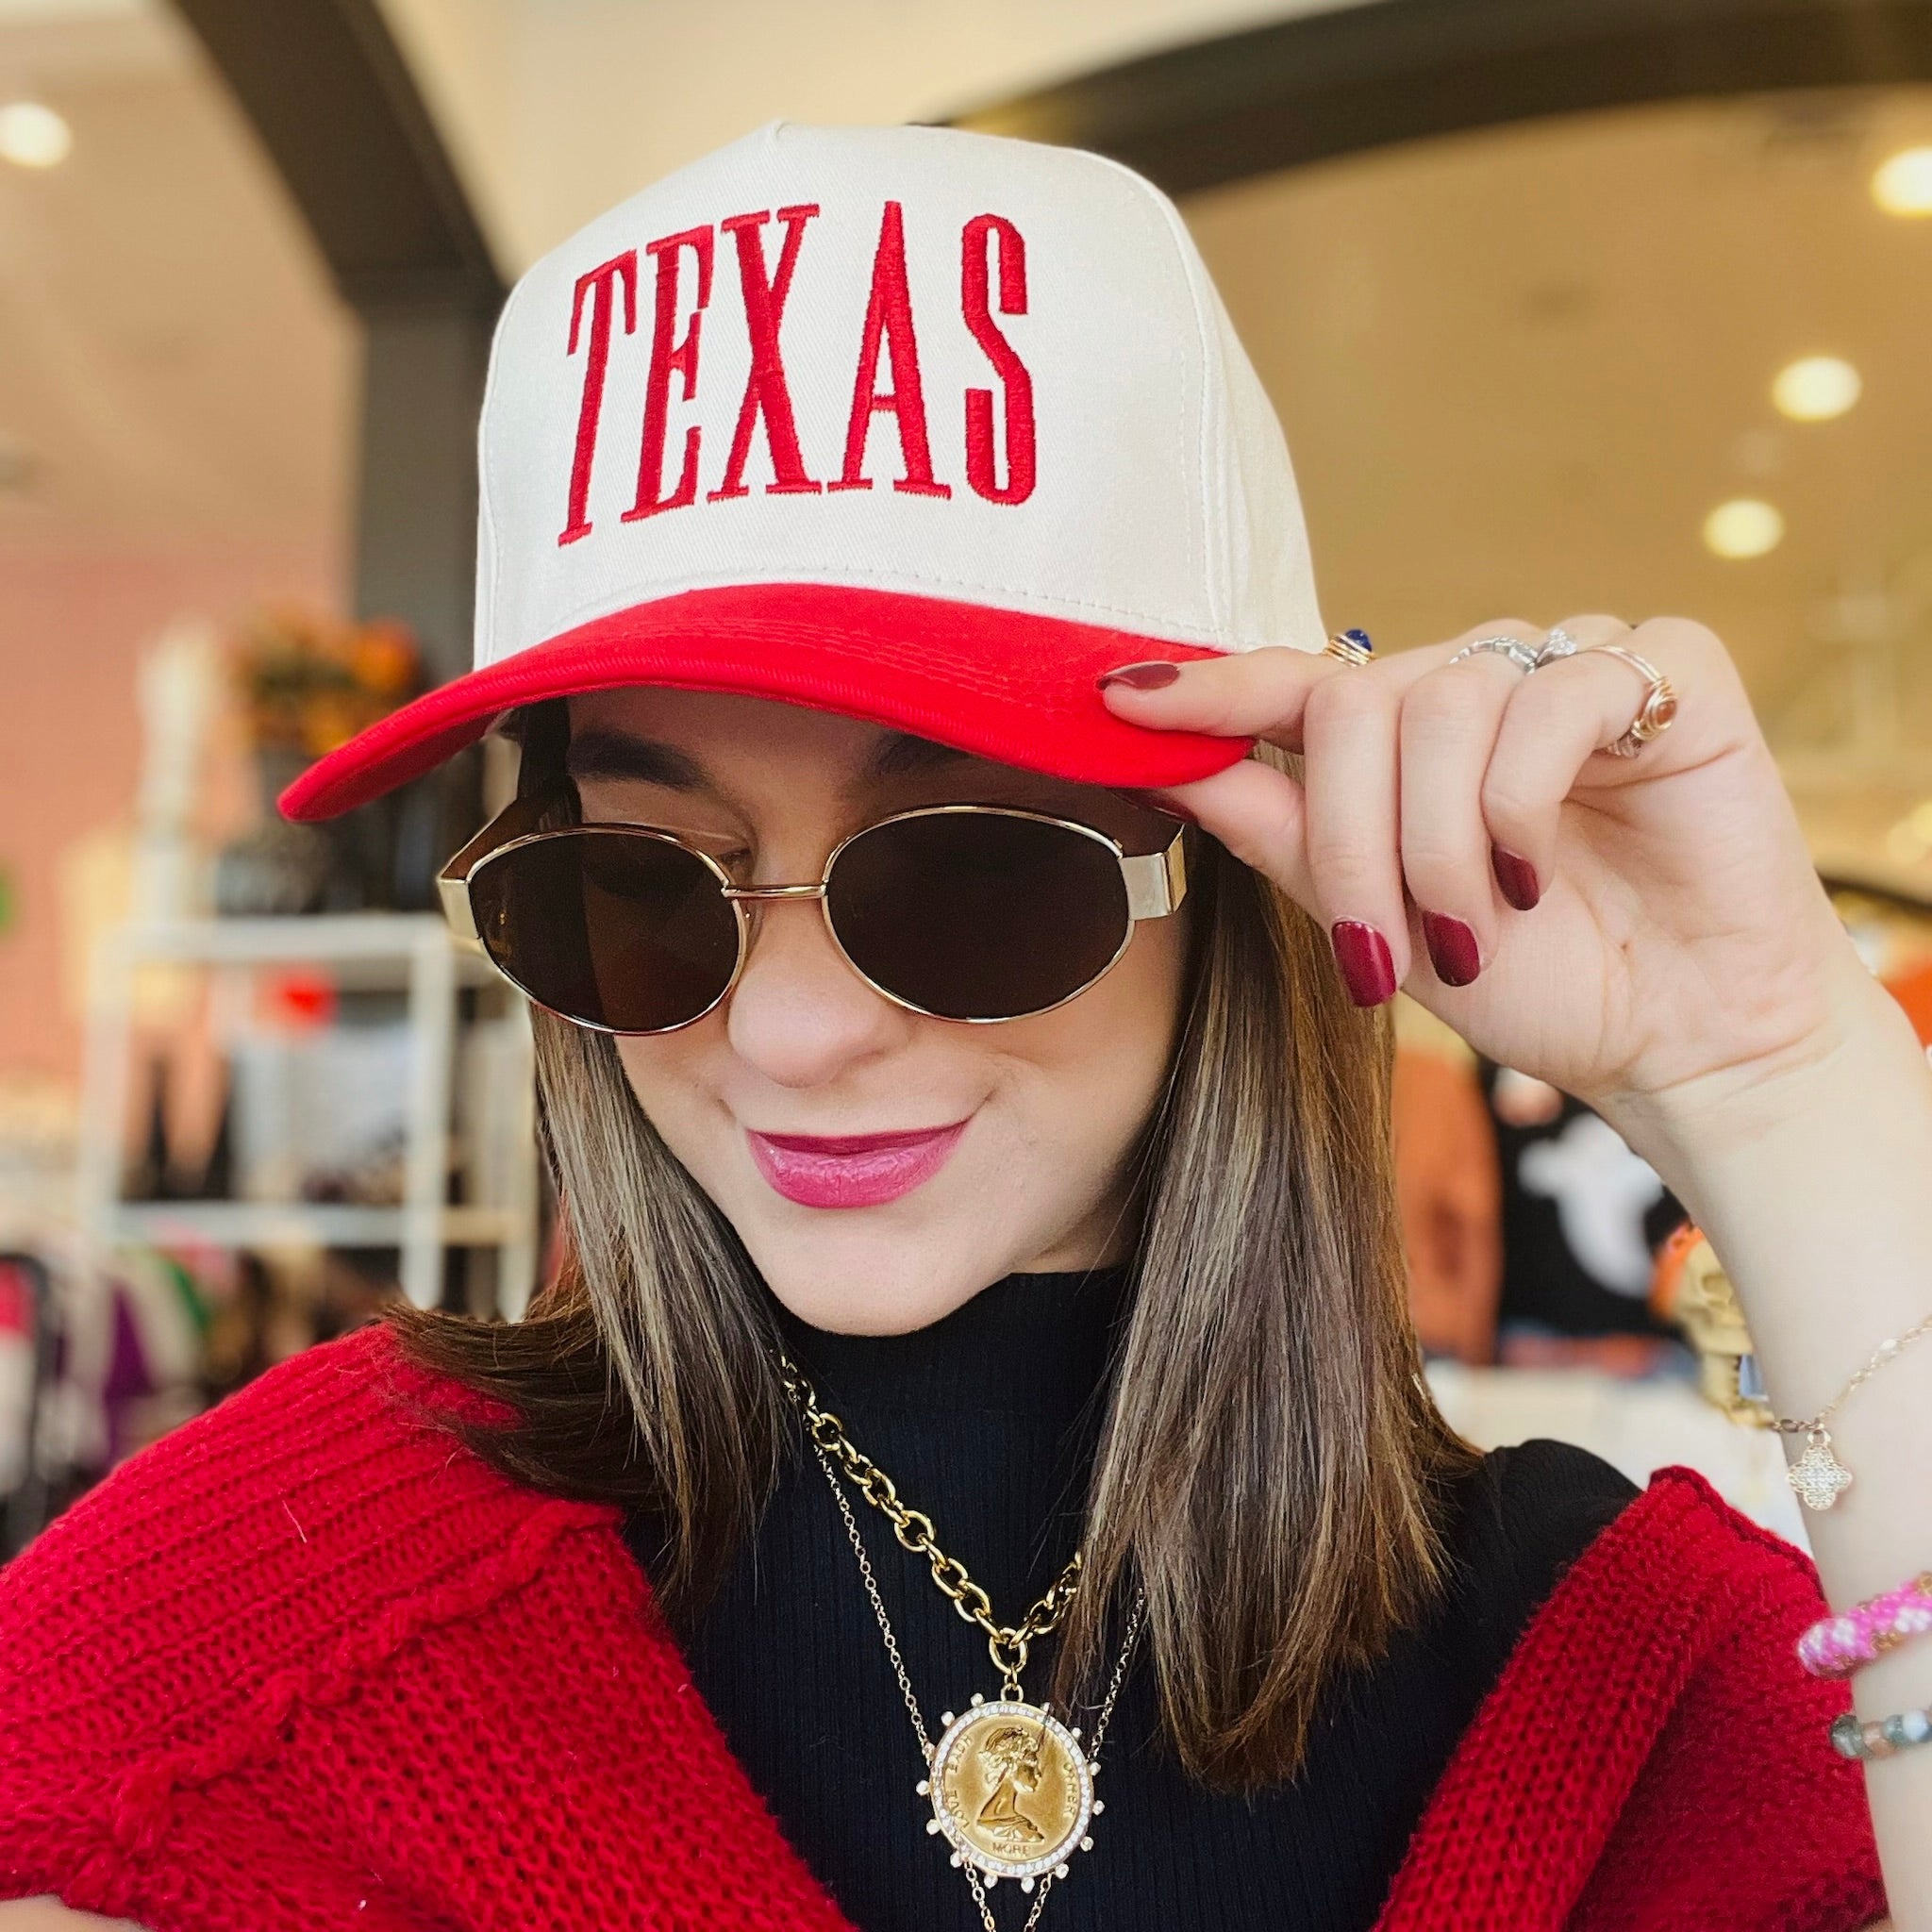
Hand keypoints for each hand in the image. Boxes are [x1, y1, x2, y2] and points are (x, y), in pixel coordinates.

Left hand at [1100, 615, 1866, 1120]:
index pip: (1290, 683)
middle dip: (1347, 842)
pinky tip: (1540, 872)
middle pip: (1350, 700)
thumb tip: (1166, 760)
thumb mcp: (1377, 918)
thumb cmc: (1536, 980)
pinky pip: (1548, 699)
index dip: (1208, 689)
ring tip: (1471, 931)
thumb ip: (1281, 832)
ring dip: (1433, 843)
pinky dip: (1519, 803)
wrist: (1682, 1039)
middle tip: (1381, 952)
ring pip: (1438, 703)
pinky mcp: (1662, 669)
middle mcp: (1476, 682)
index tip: (1112, 698)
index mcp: (1405, 734)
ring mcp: (1566, 664)